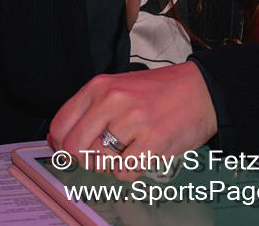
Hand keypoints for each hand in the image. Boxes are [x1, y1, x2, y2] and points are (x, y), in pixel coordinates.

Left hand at [47, 60, 216, 180]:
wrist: (200, 91)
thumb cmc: (158, 92)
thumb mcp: (115, 88)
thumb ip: (88, 110)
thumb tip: (58, 139)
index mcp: (98, 87)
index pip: (60, 125)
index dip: (59, 145)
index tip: (66, 151)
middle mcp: (112, 101)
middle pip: (74, 147)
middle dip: (82, 159)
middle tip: (96, 157)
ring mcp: (133, 121)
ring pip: (99, 162)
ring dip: (108, 165)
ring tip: (123, 152)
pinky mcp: (153, 141)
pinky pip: (124, 171)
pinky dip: (128, 170)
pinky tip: (138, 155)